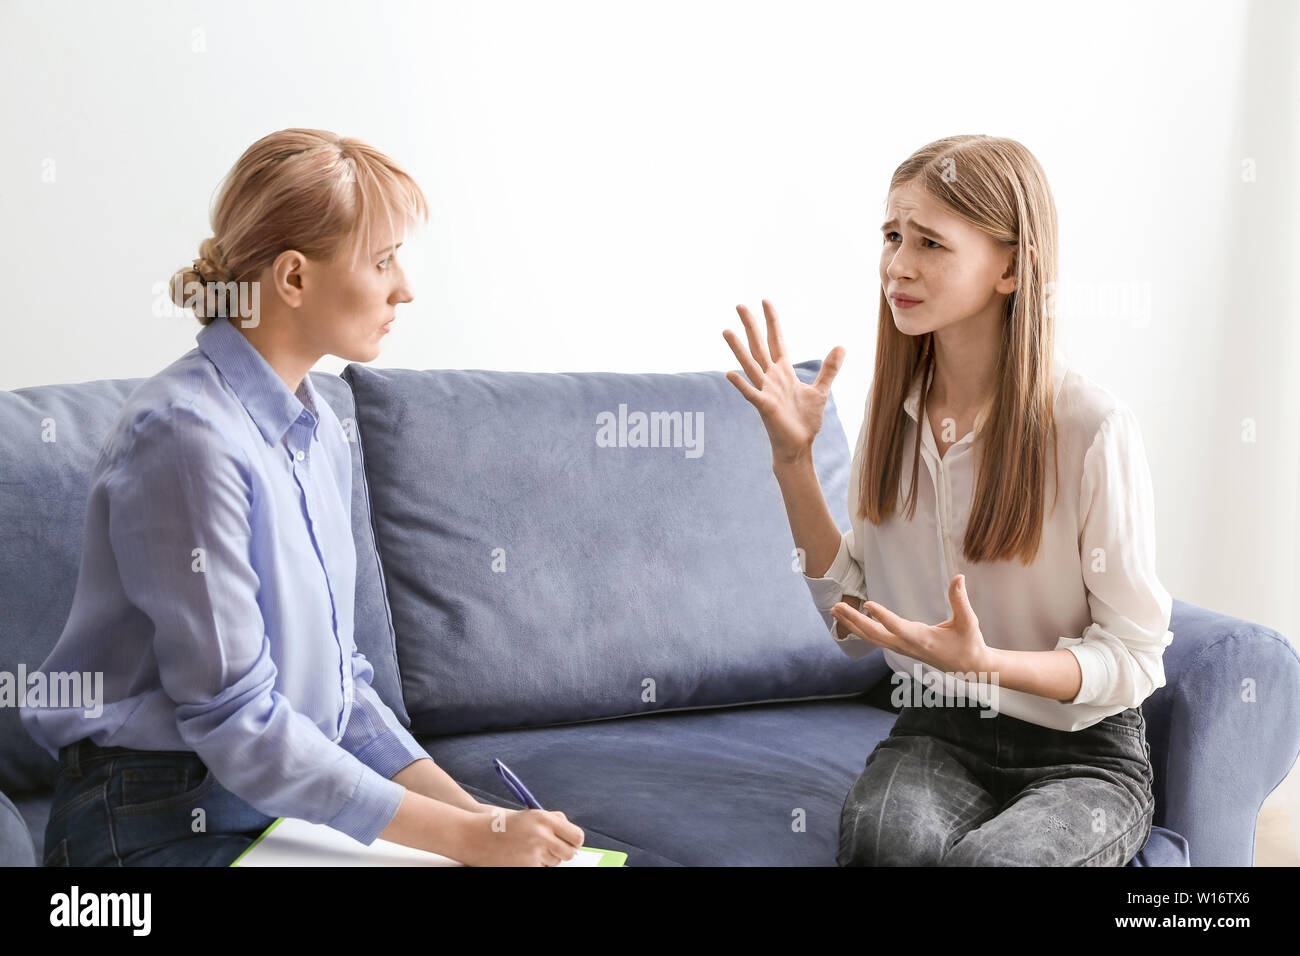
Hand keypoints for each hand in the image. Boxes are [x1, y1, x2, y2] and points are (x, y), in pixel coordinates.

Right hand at [459, 807, 584, 866]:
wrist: (474, 836)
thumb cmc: (502, 824)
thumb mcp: (530, 816)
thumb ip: (553, 822)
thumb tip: (574, 836)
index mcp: (544, 818)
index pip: (576, 836)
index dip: (575, 841)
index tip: (570, 843)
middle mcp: (542, 835)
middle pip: (569, 853)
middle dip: (563, 853)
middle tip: (553, 850)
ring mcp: (534, 853)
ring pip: (554, 863)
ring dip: (546, 859)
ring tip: (528, 850)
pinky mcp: (526, 867)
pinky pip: (541, 869)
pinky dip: (534, 865)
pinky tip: (521, 857)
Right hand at [722, 300, 844, 465]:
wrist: (799, 446)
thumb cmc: (805, 420)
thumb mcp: (821, 390)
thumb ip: (829, 369)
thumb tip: (841, 346)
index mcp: (783, 372)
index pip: (776, 340)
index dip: (771, 321)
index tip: (765, 301)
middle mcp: (771, 378)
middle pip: (759, 346)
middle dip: (751, 326)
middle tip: (739, 305)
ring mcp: (766, 391)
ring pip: (750, 365)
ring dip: (738, 349)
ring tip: (726, 331)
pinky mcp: (765, 407)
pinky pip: (751, 393)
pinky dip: (741, 384)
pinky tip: (730, 373)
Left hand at [830, 574, 990, 674]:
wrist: (969, 667)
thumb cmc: (969, 643)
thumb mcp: (969, 621)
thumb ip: (960, 600)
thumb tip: (959, 577)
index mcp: (922, 640)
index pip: (898, 627)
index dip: (883, 616)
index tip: (867, 604)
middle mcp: (907, 646)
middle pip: (875, 635)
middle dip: (854, 620)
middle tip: (837, 605)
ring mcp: (902, 649)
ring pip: (871, 639)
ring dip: (852, 625)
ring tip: (834, 610)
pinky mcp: (900, 648)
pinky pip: (875, 640)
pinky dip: (859, 630)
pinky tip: (848, 621)